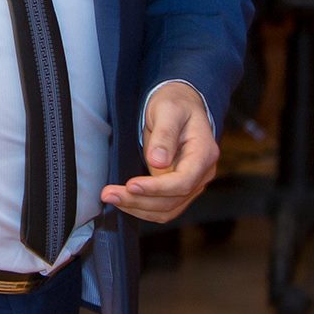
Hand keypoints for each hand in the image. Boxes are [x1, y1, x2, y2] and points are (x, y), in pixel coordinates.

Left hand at [100, 82, 219, 223]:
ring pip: (167, 209)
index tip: (131, 185)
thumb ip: (165, 135)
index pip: (183, 182)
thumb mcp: (168, 110)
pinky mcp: (179, 189)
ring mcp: (192, 183)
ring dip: (137, 208)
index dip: (157, 188)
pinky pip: (163, 207)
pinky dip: (142, 207)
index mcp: (204, 153)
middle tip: (109, 194)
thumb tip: (158, 162)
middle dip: (139, 200)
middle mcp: (202, 173)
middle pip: (172, 200)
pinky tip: (123, 199)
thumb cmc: (175, 104)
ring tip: (111, 197)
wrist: (181, 105)